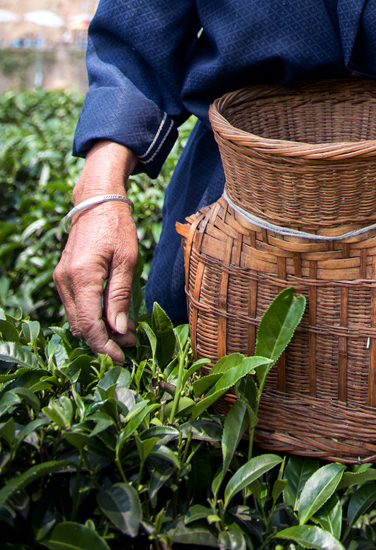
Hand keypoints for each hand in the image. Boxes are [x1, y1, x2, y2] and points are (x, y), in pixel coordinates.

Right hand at [53, 141, 138, 362]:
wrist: (96, 201)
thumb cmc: (117, 226)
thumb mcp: (127, 259)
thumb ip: (120, 295)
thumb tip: (120, 330)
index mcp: (82, 277)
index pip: (89, 325)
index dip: (104, 346)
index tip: (122, 357)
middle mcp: (65, 281)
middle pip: (80, 326)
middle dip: (103, 341)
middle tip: (130, 345)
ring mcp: (61, 280)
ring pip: (76, 318)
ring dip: (98, 330)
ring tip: (126, 333)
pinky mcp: (64, 277)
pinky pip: (76, 306)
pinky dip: (92, 316)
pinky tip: (112, 317)